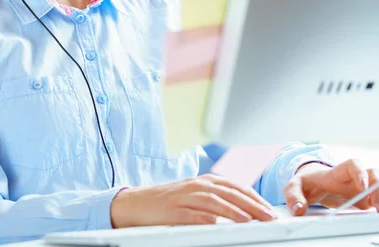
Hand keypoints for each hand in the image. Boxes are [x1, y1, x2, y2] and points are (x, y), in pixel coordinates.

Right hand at [110, 174, 277, 227]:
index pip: (235, 186)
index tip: (269, 209)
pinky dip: (206, 218)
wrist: (136, 203)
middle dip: (251, 205)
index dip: (254, 197)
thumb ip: (216, 198)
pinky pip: (192, 214)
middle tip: (267, 217)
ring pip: (213, 201)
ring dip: (232, 210)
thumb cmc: (167, 201)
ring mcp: (184, 198)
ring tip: (249, 219)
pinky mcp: (173, 211)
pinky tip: (217, 224)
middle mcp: (196, 186)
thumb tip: (244, 208)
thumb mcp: (194, 194)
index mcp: (204, 181)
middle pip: (228, 193)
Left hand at [284, 159, 378, 215]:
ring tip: (377, 210)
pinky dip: (378, 205)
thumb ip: (293, 196)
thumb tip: (299, 209)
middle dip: (378, 186)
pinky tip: (375, 214)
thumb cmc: (305, 183)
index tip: (363, 186)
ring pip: (377, 186)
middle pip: (373, 174)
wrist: (310, 185)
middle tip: (375, 204)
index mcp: (335, 174)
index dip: (361, 173)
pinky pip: (376, 200)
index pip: (352, 165)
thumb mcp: (293, 187)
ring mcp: (358, 190)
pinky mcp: (362, 201)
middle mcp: (351, 180)